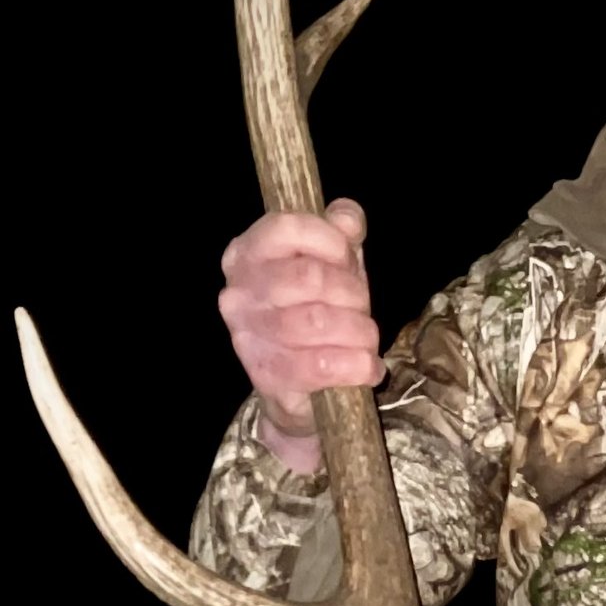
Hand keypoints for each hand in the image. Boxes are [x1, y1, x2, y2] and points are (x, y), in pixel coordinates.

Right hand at [217, 198, 382, 468]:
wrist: (301, 389)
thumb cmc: (315, 312)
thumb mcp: (332, 265)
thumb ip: (340, 234)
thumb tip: (346, 215)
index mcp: (247, 254)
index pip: (287, 228)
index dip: (331, 241)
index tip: (348, 258)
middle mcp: (239, 293)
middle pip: (310, 277)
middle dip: (352, 292)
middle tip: (361, 308)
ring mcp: (248, 337)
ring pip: (319, 322)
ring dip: (359, 331)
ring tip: (366, 339)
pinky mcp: (267, 378)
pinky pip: (323, 365)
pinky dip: (358, 365)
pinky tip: (367, 366)